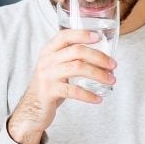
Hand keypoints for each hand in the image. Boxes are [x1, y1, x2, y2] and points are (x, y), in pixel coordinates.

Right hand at [7, 29, 115, 143]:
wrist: (31, 109)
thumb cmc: (49, 86)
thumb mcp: (55, 67)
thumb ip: (70, 59)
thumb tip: (102, 58)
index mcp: (48, 51)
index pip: (64, 36)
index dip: (82, 34)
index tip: (98, 37)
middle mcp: (47, 60)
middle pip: (76, 51)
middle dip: (98, 57)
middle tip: (113, 65)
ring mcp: (47, 75)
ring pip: (77, 68)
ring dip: (98, 74)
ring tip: (111, 80)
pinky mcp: (49, 92)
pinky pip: (73, 90)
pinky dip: (88, 94)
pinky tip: (98, 98)